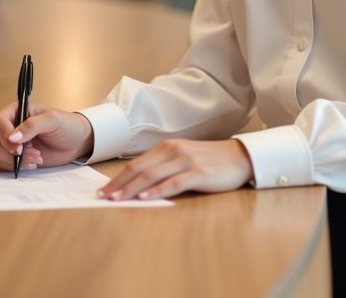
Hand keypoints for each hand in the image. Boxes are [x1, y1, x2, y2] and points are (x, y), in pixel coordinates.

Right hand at [0, 102, 93, 171]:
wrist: (77, 142)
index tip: (19, 146)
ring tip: (37, 158)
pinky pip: (1, 166)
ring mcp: (8, 144)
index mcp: (15, 112)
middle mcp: (8, 127)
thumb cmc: (67, 125)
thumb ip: (32, 125)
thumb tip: (12, 137)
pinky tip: (33, 164)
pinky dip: (15, 169)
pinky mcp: (12, 159)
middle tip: (32, 153)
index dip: (3, 134)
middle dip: (9, 151)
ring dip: (14, 161)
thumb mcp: (53, 120)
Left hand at [98, 139, 254, 200]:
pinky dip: (157, 191)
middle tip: (103, 197)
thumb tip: (138, 184)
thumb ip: (165, 166)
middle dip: (119, 184)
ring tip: (117, 199)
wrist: (241, 157)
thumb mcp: (185, 157)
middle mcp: (175, 150)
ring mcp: (187, 161)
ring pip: (152, 176)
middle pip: (140, 169)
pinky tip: (145, 198)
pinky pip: (173, 183)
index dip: (118, 177)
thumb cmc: (211, 160)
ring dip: (132, 189)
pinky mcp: (199, 173)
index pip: (136, 163)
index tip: (103, 189)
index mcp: (168, 146)